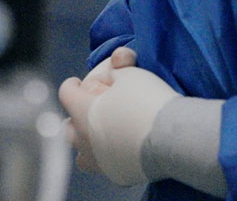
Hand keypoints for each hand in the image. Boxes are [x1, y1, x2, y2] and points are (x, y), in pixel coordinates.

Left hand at [59, 56, 177, 185]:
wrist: (171, 138)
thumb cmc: (147, 100)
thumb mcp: (130, 72)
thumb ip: (117, 66)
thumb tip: (117, 61)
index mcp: (81, 110)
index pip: (65, 93)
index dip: (72, 85)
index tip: (78, 83)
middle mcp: (83, 138)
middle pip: (69, 125)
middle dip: (77, 114)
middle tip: (92, 107)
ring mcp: (98, 160)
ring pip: (81, 152)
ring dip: (86, 140)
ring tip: (98, 132)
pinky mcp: (116, 174)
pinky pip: (102, 166)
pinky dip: (104, 157)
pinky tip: (117, 149)